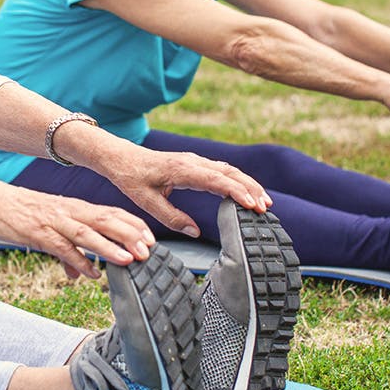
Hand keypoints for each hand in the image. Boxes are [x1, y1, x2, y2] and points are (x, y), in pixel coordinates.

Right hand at [0, 186, 155, 279]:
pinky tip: (92, 274)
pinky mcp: (39, 234)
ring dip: (109, 247)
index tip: (151, 239)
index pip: (112, 213)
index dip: (133, 225)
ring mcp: (55, 223)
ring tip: (129, 260)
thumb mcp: (50, 230)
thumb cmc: (22, 213)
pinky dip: (78, 261)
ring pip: (88, 234)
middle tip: (149, 251)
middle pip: (106, 221)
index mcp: (76, 209)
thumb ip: (69, 252)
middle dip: (129, 236)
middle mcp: (70, 212)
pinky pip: (63, 248)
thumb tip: (81, 274)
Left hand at [100, 146, 271, 237]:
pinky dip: (237, 180)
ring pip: (228, 170)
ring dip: (247, 184)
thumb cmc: (132, 179)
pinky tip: (246, 192)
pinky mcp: (195, 163)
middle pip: (229, 173)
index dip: (236, 192)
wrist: (122, 158)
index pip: (216, 180)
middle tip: (266, 207)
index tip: (252, 205)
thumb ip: (171, 217)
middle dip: (250, 188)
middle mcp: (192, 161)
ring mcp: (195, 160)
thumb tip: (195, 232)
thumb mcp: (146, 201)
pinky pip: (221, 170)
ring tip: (263, 202)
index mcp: (181, 170)